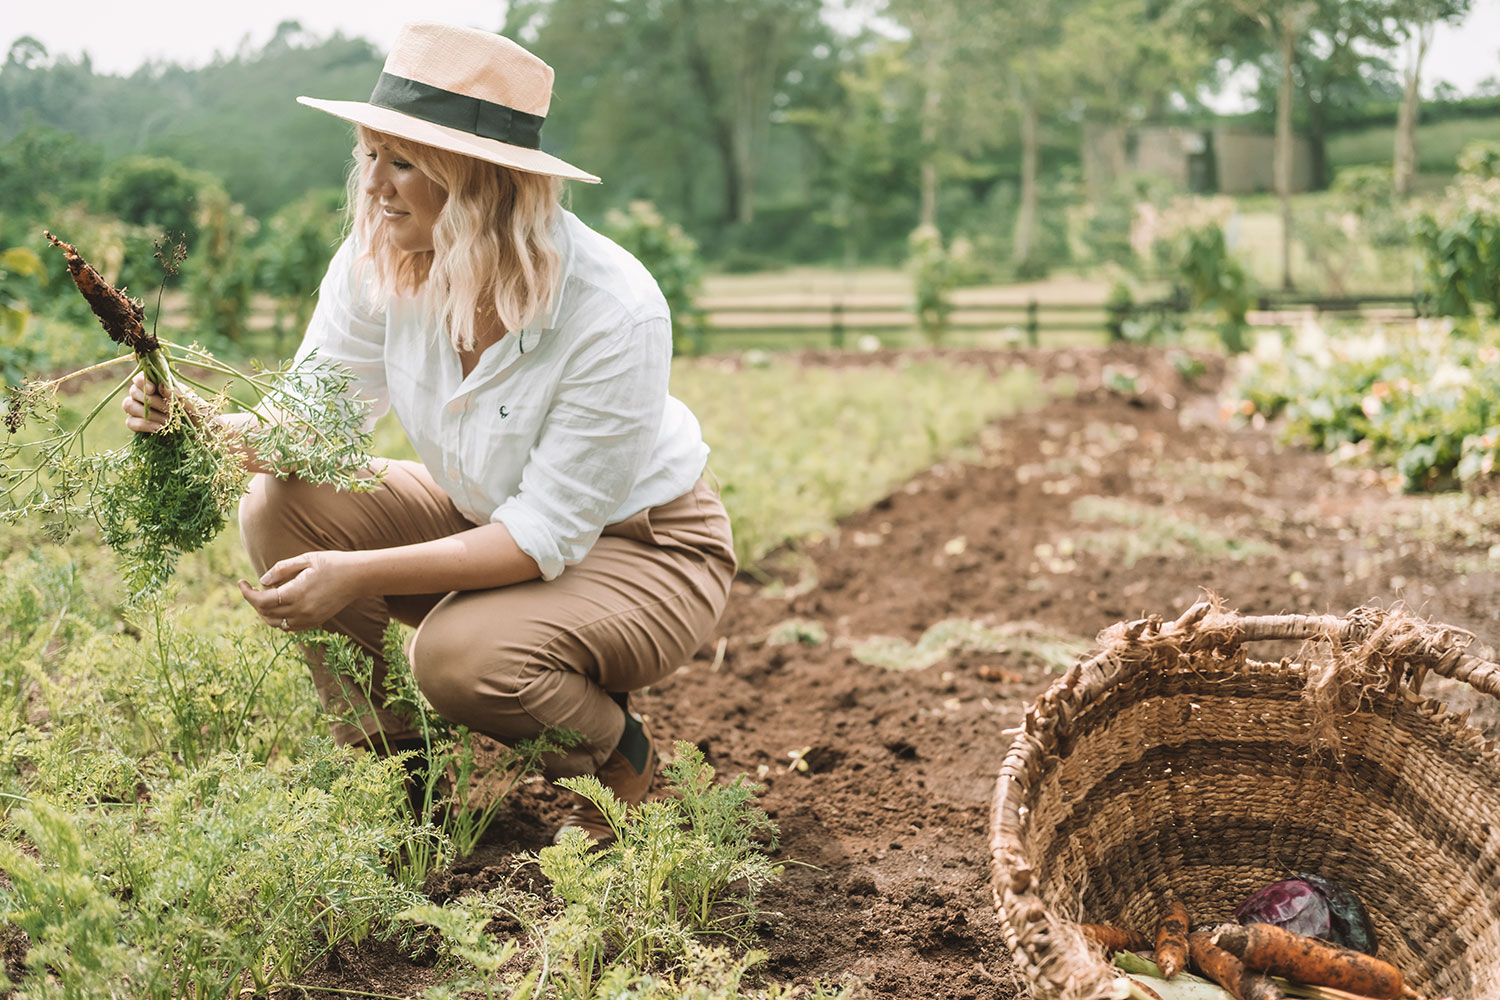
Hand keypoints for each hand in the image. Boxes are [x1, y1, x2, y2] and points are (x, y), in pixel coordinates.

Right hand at [121, 372, 204, 433]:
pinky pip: (130, 422)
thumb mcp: (192, 401)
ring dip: (148, 413)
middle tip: (169, 410)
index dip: (142, 381)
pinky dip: (144, 425)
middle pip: (133, 391)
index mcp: (158, 384)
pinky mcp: (139, 425)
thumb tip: (160, 385)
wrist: (202, 433)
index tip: (153, 389)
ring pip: (129, 405)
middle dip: (152, 401)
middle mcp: (146, 395)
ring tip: (167, 421)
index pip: (140, 377)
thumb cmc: (198, 413)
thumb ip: (177, 393)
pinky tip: (159, 429)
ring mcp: (140, 410)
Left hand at [238, 550, 362, 631]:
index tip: (241, 582)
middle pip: (266, 613)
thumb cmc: (332, 563)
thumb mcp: (305, 559)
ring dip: (265, 612)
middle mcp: (301, 611)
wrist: (358, 577)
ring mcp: (309, 619)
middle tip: (252, 586)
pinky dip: (279, 619)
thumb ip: (281, 570)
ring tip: (265, 596)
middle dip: (254, 601)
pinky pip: (290, 626)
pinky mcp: (316, 621)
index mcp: (297, 594)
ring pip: (276, 623)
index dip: (247, 593)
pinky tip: (281, 605)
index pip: (261, 601)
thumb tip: (262, 581)